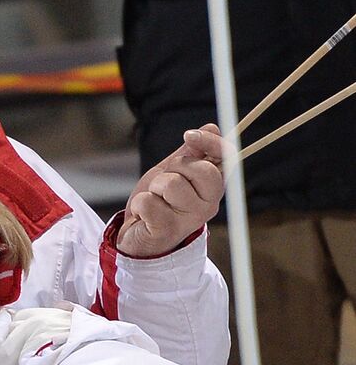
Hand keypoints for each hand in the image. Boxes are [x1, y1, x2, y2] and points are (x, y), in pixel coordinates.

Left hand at [116, 124, 226, 257]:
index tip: (189, 135)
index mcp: (213, 187)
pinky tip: (143, 215)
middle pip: (199, 168)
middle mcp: (209, 204)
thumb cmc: (158, 203)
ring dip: (153, 188)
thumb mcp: (172, 172)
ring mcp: (190, 219)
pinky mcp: (168, 230)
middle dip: (174, 168)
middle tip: (164, 185)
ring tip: (154, 201)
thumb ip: (190, 153)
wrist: (137, 237)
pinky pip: (149, 201)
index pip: (227, 157)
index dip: (211, 141)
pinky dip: (140, 204)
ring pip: (171, 184)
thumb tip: (212, 127)